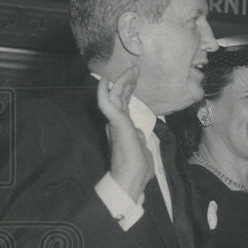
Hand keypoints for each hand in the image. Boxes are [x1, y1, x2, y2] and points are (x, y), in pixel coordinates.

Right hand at [98, 67, 151, 200]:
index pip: (125, 104)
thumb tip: (139, 132)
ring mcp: (116, 122)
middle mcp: (117, 122)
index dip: (129, 90)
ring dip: (122, 81)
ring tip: (131, 69)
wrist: (132, 179)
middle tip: (135, 68)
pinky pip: (108, 104)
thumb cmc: (138, 169)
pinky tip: (106, 81)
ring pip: (116, 96)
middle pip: (121, 97)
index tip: (135, 79)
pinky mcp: (116, 123)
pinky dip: (105, 92)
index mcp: (124, 127)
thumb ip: (139, 137)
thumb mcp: (141, 147)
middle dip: (127, 81)